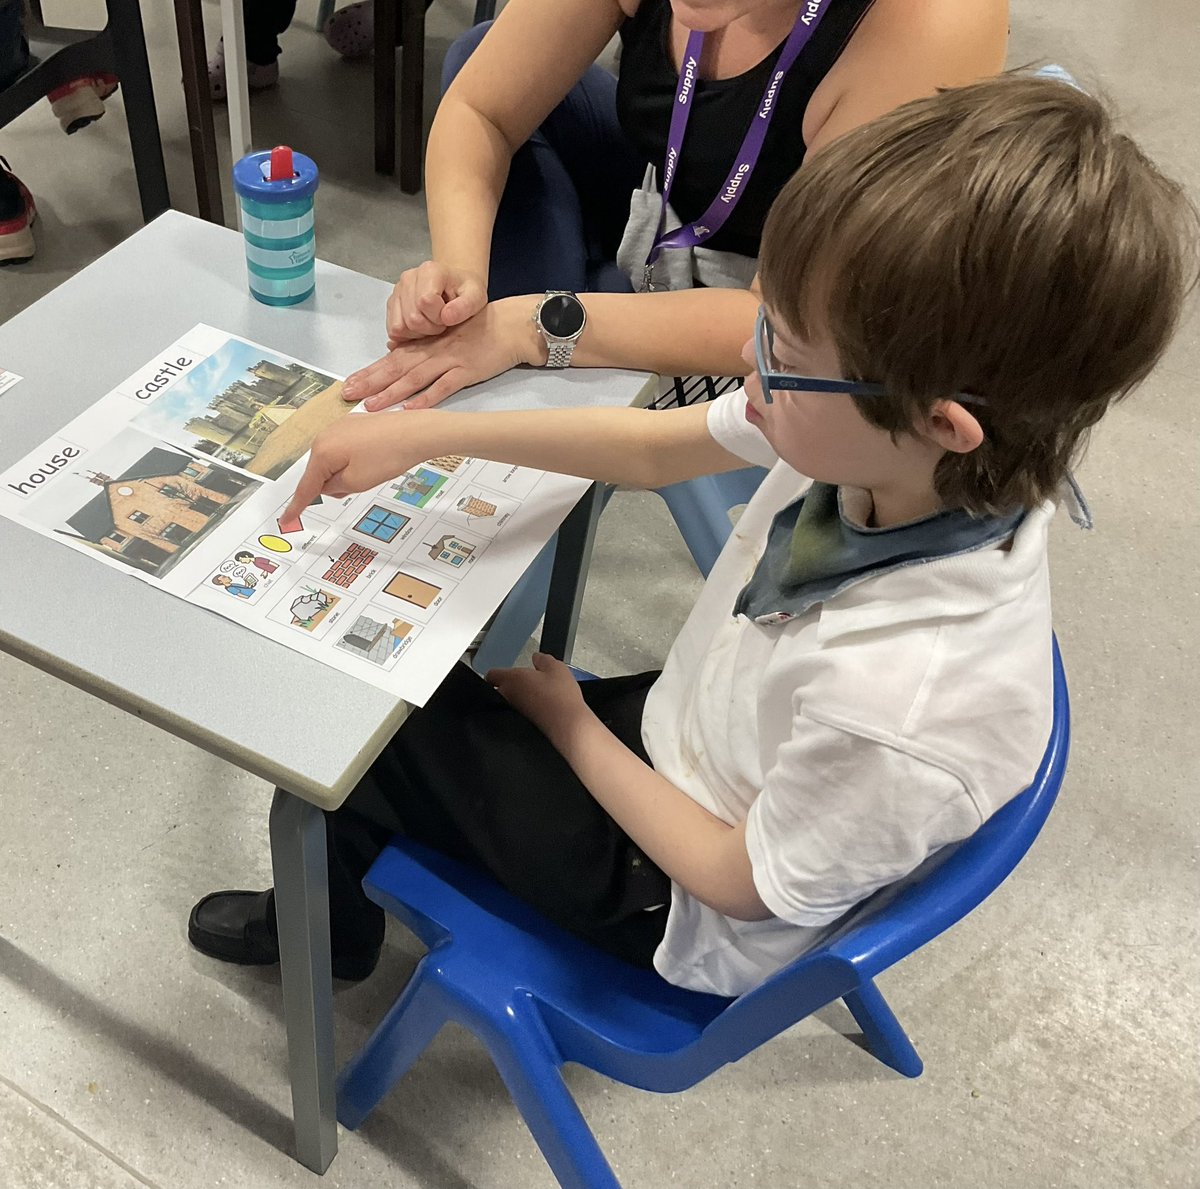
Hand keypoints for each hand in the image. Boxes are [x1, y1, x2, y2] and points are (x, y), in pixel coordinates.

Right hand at [282, 412, 418, 521]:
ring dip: (347, 473)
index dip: (296, 506)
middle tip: (362, 482)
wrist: (416, 432)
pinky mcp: (353, 425)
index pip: (306, 486)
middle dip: (335, 484)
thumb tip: (326, 485)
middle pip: (320, 472)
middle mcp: (326, 435)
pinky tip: (373, 460)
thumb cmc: (389, 455)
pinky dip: (354, 461)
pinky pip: (344, 450)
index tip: (286, 519)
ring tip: (373, 468)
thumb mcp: (357, 482)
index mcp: (322, 451)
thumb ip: (334, 488)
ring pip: (334, 462)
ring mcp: (340, 427)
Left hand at [341, 296, 544, 411]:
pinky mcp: (467, 371)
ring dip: (392, 392)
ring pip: (415, 378)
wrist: (509, 326)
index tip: (349, 383)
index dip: (370, 371)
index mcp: (426, 343)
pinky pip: (444, 386)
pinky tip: (412, 408)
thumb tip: (393, 349)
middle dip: (371, 382)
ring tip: (371, 406)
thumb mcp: (446, 333)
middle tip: (348, 394)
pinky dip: (428, 398)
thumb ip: (422, 346)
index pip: (392, 359)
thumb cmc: (479, 330)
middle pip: (396, 368)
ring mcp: (450, 361)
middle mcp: (433, 351)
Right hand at [385, 261, 487, 343]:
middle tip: (442, 322)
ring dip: (418, 333)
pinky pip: (393, 330)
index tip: (448, 316)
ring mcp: (397, 291)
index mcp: (429, 271)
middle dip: (430, 328)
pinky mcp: (392, 304)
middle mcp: (408, 277)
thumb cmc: (465, 291)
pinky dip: (407, 335)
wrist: (455, 286)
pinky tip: (421, 327)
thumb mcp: (476, 297)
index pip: (425, 302)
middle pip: (412, 317)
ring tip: (432, 323)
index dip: (439, 317)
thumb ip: (465, 306)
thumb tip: (446, 317)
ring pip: (400, 326)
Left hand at [487, 653, 593, 749]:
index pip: (491, 674)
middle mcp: (507, 696)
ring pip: (508, 702)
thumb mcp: (557, 669)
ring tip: (534, 697)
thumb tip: (537, 658)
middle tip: (525, 683)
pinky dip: (523, 711)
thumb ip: (543, 660)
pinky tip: (538, 709)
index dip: (499, 672)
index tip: (508, 672)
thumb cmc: (560, 699)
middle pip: (498, 689)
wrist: (567, 726)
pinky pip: (516, 714)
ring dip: (516, 699)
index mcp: (511, 679)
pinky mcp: (520, 724)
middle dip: (508, 686)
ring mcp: (512, 712)